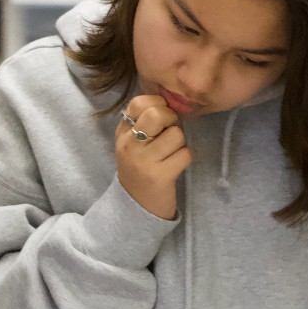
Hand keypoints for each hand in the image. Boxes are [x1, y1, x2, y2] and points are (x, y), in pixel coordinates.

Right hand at [116, 95, 191, 219]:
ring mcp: (143, 162)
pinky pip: (185, 154)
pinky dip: (184, 158)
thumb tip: (170, 101)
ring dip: (180, 143)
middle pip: (157, 114)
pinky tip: (174, 167)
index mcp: (122, 134)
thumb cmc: (141, 169)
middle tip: (170, 133)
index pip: (139, 102)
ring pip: (176, 134)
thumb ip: (144, 121)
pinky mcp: (160, 176)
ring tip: (170, 154)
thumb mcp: (132, 143)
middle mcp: (129, 146)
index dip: (158, 104)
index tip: (161, 119)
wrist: (137, 207)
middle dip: (172, 119)